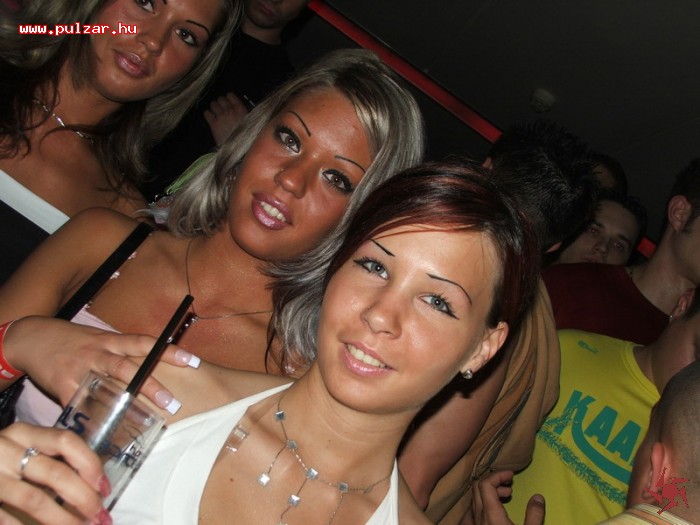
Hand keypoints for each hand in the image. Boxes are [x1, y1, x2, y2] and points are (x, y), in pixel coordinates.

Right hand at [0, 423, 109, 523]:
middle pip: (55, 473)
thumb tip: (95, 485)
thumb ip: (51, 457)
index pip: (66, 441)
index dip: (90, 464)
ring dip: (62, 520)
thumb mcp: (22, 448)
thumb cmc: (0, 459)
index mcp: (24, 433)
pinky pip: (6, 518)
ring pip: (34, 500)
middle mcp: (6, 449)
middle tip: (100, 517)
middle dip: (83, 498)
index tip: (105, 488)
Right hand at [3, 316, 199, 413]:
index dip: (168, 351)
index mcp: (111, 341)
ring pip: (107, 386)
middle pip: (128, 368)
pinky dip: (92, 420)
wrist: (32, 337)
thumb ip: (124, 351)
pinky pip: (80, 406)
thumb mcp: (101, 338)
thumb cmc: (74, 340)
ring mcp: (80, 369)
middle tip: (172, 402)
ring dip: (128, 403)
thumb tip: (156, 362)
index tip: (192, 361)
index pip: (145, 343)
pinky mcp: (62, 385)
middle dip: (151, 386)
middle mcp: (98, 353)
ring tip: (145, 419)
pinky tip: (106, 434)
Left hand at [203, 92, 247, 144]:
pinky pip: (206, 113)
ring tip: (216, 113)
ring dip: (214, 107)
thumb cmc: (246, 138)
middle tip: (221, 108)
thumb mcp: (250, 123)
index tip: (228, 101)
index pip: (230, 95)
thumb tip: (238, 109)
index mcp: (240, 109)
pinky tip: (210, 118)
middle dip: (220, 103)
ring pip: (213, 104)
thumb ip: (243, 114)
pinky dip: (208, 114)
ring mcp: (220, 116)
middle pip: (220, 99)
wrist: (239, 150)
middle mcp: (230, 110)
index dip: (228, 98)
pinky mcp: (213, 124)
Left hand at [472, 470, 544, 524]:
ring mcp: (475, 522)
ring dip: (488, 492)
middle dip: (493, 480)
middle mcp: (479, 516)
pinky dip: (482, 501)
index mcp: (491, 514)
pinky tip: (494, 507)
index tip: (511, 474)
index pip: (485, 483)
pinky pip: (473, 509)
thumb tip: (538, 497)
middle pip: (477, 487)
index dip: (498, 475)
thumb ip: (534, 515)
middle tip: (509, 484)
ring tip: (506, 496)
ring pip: (475, 498)